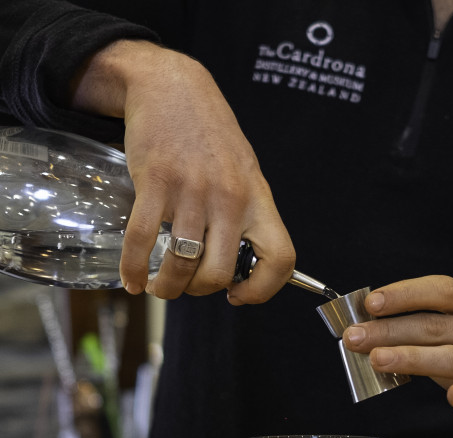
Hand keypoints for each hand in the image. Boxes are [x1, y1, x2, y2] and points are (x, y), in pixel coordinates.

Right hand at [70, 41, 294, 299]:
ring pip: (180, 263)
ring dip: (167, 287)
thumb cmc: (210, 135)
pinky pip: (141, 240)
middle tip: (187, 285)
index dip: (262, 290)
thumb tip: (240, 269)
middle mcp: (229, 198)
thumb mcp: (245, 173)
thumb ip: (246, 216)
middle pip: (219, 272)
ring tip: (159, 287)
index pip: (280, 258)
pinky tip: (132, 280)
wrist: (172, 86)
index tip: (238, 295)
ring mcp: (191, 190)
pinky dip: (133, 269)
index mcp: (257, 200)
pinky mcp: (154, 182)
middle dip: (199, 291)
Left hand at [342, 276, 452, 437]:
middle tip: (354, 337)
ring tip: (376, 359)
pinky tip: (449, 395)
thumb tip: (369, 326)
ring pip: (450, 359)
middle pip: (436, 326)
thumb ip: (424, 324)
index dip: (406, 294)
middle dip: (390, 330)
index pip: (443, 291)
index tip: (371, 303)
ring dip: (410, 358)